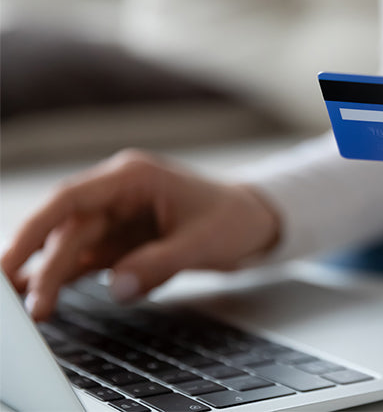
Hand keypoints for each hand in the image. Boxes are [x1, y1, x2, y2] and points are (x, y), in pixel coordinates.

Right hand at [1, 149, 279, 320]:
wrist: (254, 220)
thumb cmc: (233, 218)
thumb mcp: (204, 241)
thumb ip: (159, 263)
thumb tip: (116, 287)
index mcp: (133, 178)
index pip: (71, 198)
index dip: (36, 228)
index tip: (13, 260)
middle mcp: (118, 195)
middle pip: (69, 229)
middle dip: (46, 267)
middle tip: (31, 306)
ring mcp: (119, 218)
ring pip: (73, 246)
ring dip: (53, 276)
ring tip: (35, 309)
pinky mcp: (124, 241)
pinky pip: (90, 260)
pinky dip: (73, 278)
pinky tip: (51, 298)